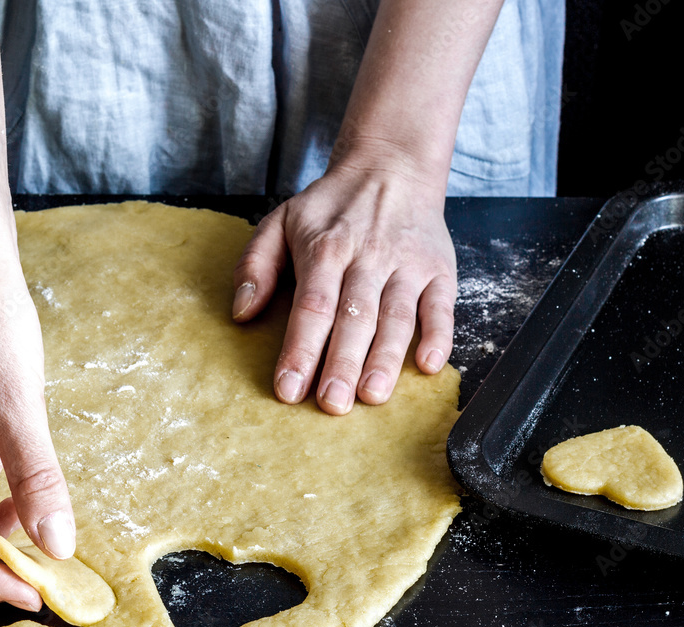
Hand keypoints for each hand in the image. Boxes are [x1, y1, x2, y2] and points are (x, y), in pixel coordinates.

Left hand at [232, 153, 455, 414]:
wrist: (392, 166)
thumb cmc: (331, 206)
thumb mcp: (280, 220)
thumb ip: (255, 265)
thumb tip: (242, 312)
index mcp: (325, 248)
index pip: (312, 306)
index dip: (301, 350)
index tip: (288, 388)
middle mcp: (367, 257)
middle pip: (354, 317)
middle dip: (342, 363)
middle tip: (332, 403)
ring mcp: (406, 264)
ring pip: (396, 316)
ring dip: (385, 358)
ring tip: (372, 395)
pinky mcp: (439, 269)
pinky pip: (441, 305)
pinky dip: (439, 335)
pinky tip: (428, 365)